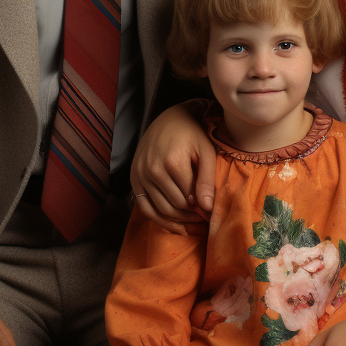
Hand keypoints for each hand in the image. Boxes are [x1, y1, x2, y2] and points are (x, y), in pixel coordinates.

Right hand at [131, 103, 214, 233]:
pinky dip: (160, 220)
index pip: (189, 198)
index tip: (212, 214)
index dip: (202, 208)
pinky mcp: (134, 179)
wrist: (169, 119)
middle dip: (192, 215)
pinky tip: (175, 226)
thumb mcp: (206, 152)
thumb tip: (207, 208)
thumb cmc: (192, 134)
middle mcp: (152, 170)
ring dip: (178, 220)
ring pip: (161, 209)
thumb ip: (207, 180)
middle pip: (175, 205)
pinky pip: (145, 208)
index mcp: (172, 162)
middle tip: (204, 218)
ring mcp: (140, 175)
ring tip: (193, 220)